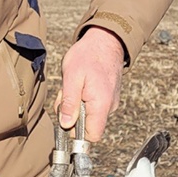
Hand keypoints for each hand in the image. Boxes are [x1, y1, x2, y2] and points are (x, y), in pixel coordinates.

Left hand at [57, 26, 126, 142]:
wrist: (106, 40)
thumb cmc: (88, 56)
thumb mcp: (71, 77)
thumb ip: (69, 103)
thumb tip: (66, 125)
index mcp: (101, 104)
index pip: (92, 136)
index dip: (77, 133)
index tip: (66, 120)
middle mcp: (109, 107)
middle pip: (88, 126)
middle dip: (72, 115)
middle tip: (67, 94)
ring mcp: (111, 102)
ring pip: (88, 115)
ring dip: (76, 105)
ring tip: (74, 86)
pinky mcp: (109, 97)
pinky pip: (93, 106)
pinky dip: (83, 99)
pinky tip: (81, 84)